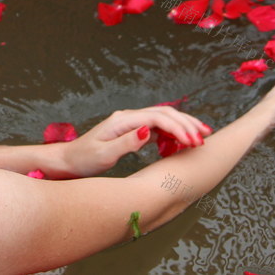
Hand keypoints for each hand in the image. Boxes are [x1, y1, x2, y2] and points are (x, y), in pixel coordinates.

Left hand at [60, 106, 212, 177]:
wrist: (69, 160)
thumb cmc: (84, 159)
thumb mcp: (104, 154)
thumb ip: (127, 142)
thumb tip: (148, 131)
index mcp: (123, 120)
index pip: (157, 118)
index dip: (177, 128)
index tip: (193, 142)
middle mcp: (129, 117)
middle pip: (164, 114)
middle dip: (186, 123)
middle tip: (205, 137)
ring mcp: (131, 123)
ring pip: (163, 119)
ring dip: (182, 125)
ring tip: (201, 136)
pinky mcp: (132, 131)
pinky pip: (157, 128)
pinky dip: (172, 132)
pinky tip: (183, 141)